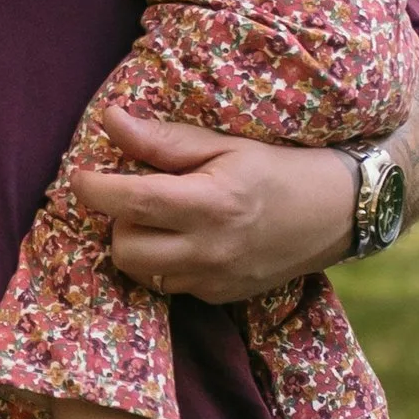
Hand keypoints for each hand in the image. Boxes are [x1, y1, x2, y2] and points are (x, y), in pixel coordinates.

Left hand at [71, 104, 353, 306]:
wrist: (338, 213)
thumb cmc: (280, 168)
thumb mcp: (225, 145)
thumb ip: (164, 140)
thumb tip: (111, 121)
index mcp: (210, 204)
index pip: (132, 201)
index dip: (94, 188)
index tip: (80, 176)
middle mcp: (210, 250)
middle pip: (125, 247)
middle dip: (119, 219)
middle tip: (138, 195)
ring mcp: (216, 280)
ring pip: (141, 273)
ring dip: (137, 244)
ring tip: (160, 218)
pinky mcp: (221, 297)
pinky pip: (170, 286)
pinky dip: (164, 263)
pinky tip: (186, 239)